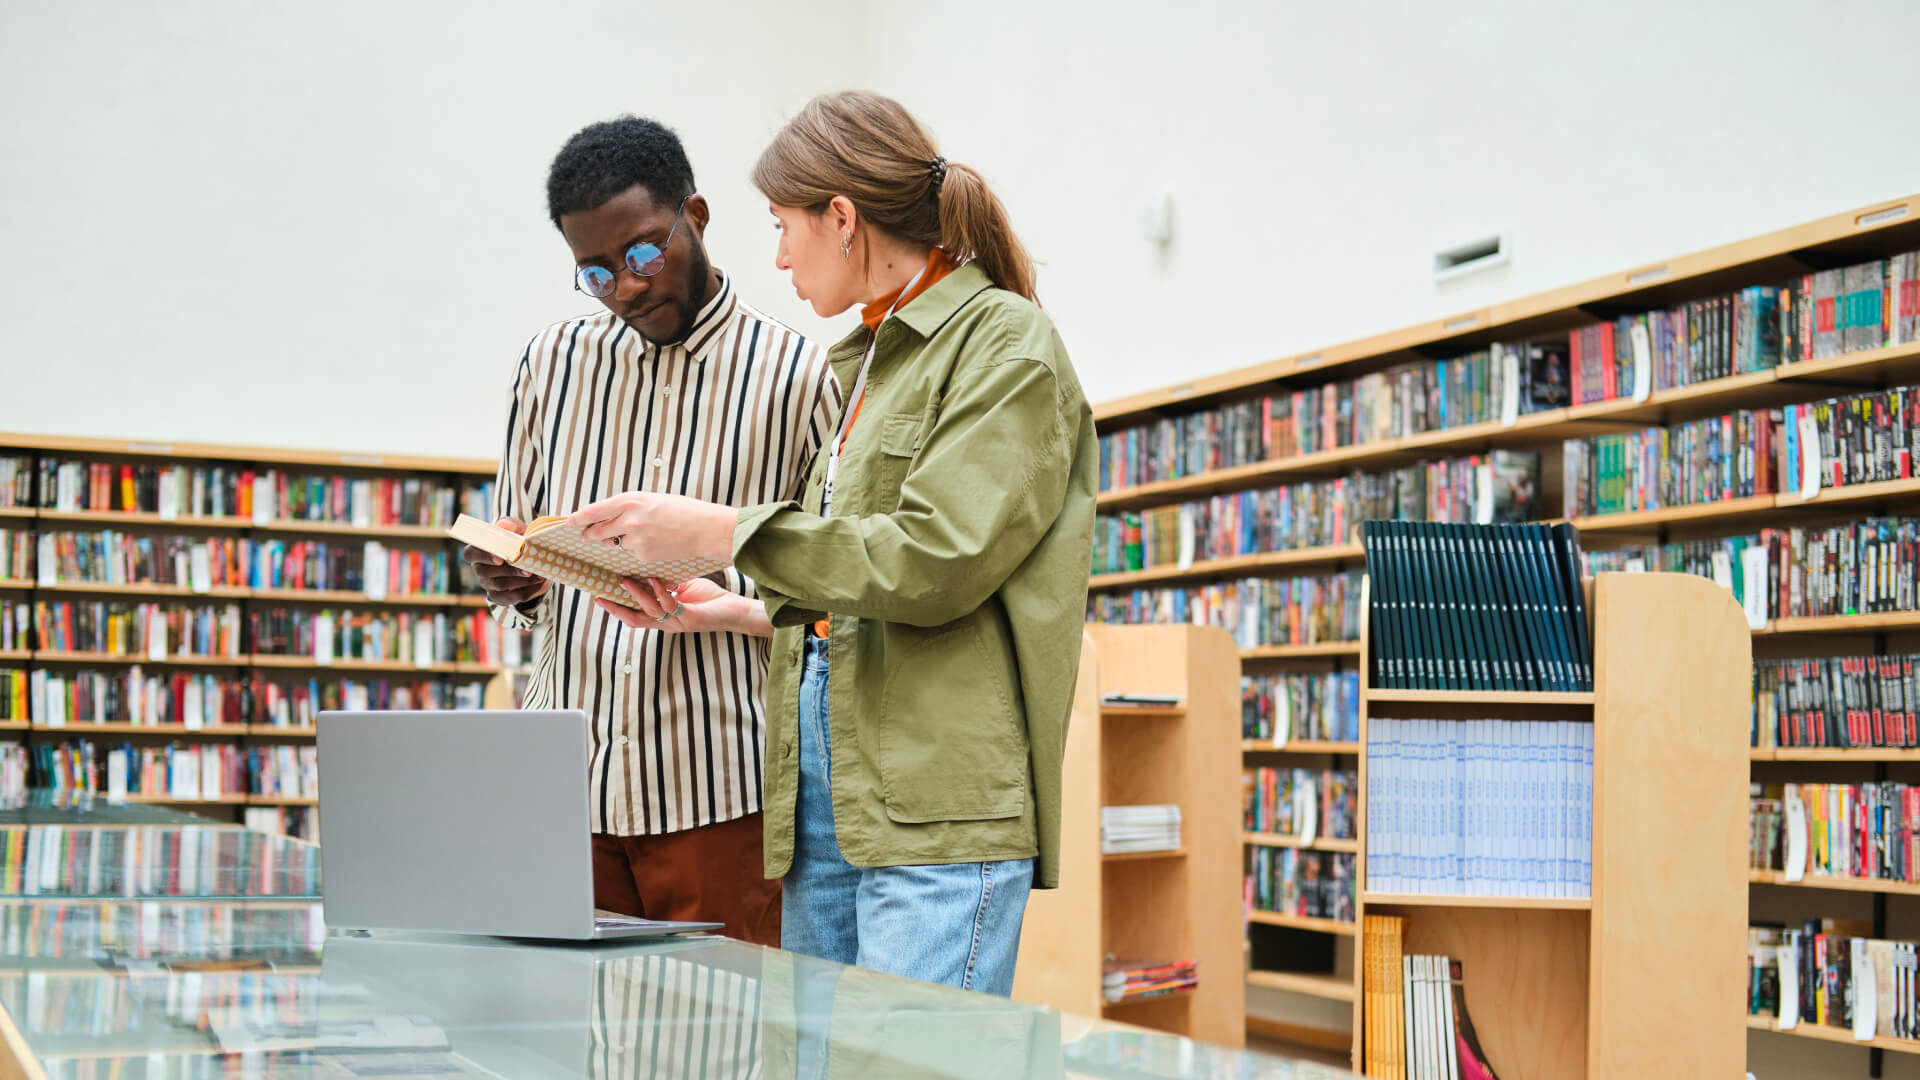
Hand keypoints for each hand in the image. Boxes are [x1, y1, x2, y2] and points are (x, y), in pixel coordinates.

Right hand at [462, 517, 549, 608]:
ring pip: (501, 586)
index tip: (500, 558)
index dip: (484, 556)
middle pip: (487, 572)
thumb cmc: (516, 539)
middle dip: (510, 571)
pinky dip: (529, 591)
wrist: (526, 555)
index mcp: (477, 550)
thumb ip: (509, 524)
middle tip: (528, 569)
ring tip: (539, 575)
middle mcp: (479, 568)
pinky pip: (513, 598)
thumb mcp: (515, 528)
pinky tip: (541, 583)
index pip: (470, 553)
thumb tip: (503, 525)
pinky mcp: (500, 596)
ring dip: (522, 581)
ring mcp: (488, 584)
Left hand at [567, 492, 736, 566]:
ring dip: (618, 541)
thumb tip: (605, 518)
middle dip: (590, 535)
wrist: (705, 529)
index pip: (594, 511)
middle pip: (597, 531)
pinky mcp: (643, 556)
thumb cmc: (681, 510)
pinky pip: (630, 554)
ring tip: (641, 533)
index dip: (578, 518)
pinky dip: (636, 550)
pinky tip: (654, 542)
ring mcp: (635, 540)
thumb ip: (627, 507)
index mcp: (631, 500)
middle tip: (586, 535)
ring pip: (614, 544)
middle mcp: (629, 520)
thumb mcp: (651, 499)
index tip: (569, 522)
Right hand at [595, 577, 746, 634]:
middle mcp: (665, 623)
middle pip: (634, 619)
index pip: (633, 613)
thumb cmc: (708, 598)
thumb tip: (645, 568)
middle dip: (616, 609)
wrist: (734, 610)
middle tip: (600, 596)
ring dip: (636, 596)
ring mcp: (676, 623)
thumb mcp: (681, 586)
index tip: (598, 594)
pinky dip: (661, 592)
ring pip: (649, 612)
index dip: (615, 607)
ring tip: (625, 581)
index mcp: (661, 615)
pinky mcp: (688, 619)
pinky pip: (670, 605)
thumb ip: (664, 581)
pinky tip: (655, 580)